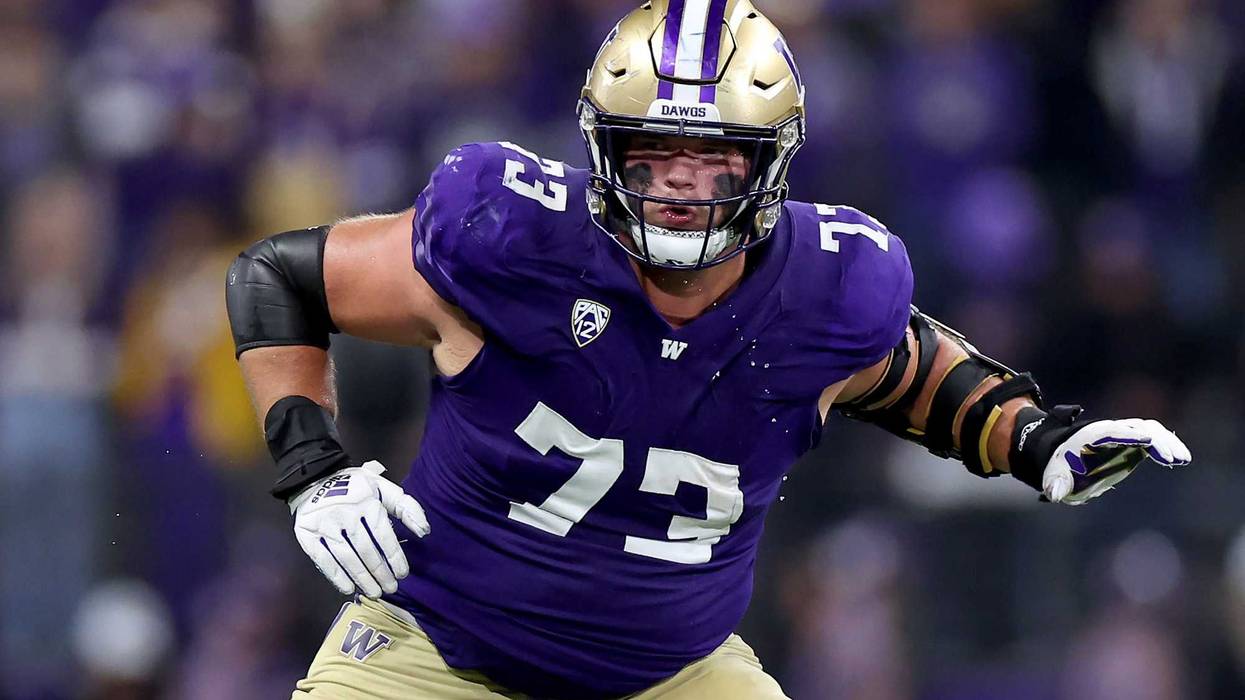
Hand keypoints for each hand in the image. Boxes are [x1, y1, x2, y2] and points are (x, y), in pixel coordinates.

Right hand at [288, 460, 429, 596]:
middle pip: (366, 550)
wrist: (314, 477)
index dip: (394, 557)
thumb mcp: (383, 488)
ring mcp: (324, 525)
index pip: (384, 536)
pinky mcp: (307, 534)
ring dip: (362, 578)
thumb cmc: (355, 487)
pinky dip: (336, 576)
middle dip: (380, 572)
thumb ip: (406, 507)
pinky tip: (348, 588)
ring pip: (346, 557)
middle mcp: (346, 515)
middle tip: (390, 588)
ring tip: (374, 592)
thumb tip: (424, 531)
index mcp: (366, 503)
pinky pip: (323, 559)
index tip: (403, 573)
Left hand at [1041, 419, 1190, 504]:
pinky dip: (1167, 446)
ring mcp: (1124, 435)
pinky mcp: (1133, 443)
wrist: (1063, 457)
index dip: (1130, 435)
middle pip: (1137, 427)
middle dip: (1156, 440)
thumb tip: (1054, 494)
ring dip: (1167, 441)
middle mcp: (1111, 431)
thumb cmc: (1060, 467)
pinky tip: (1181, 459)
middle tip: (1173, 458)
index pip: (1113, 432)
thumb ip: (1056, 484)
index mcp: (1092, 436)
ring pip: (1150, 429)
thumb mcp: (1055, 476)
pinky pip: (1153, 438)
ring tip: (1183, 459)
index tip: (1148, 442)